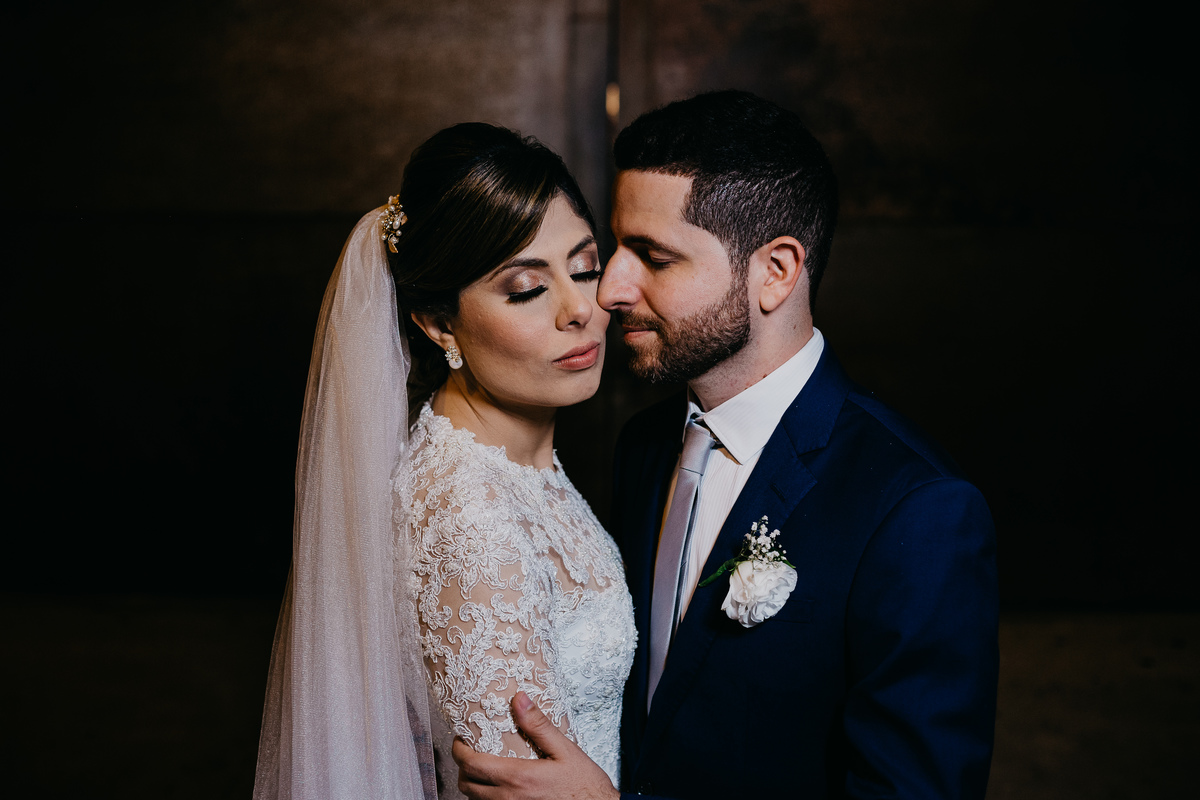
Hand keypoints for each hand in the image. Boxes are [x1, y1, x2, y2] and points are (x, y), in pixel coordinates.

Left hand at [453, 691, 619, 799]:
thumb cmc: (585, 786)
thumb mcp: (565, 750)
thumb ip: (538, 725)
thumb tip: (519, 700)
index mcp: (518, 777)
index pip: (471, 765)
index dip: (459, 751)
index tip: (462, 740)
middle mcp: (508, 799)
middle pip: (466, 785)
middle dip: (463, 767)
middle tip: (471, 752)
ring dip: (474, 785)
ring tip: (484, 769)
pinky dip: (486, 798)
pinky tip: (499, 787)